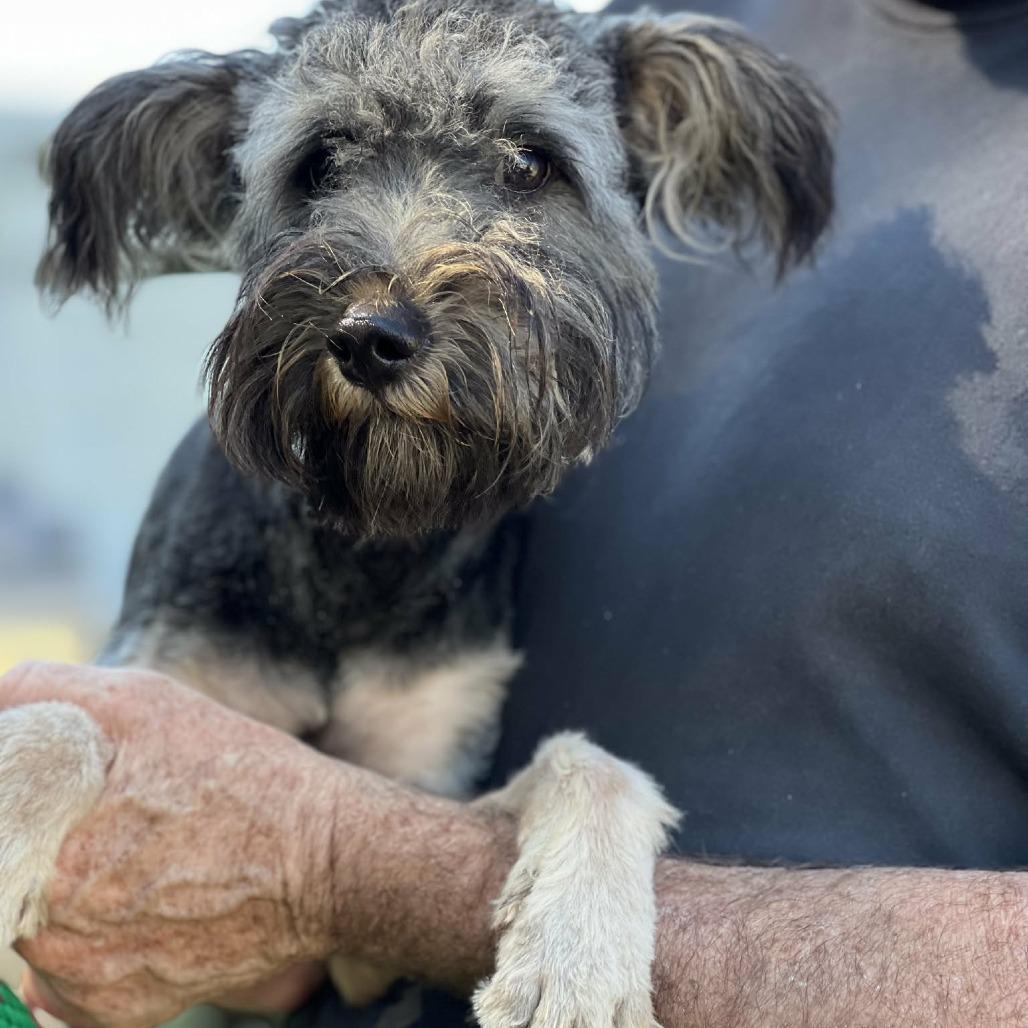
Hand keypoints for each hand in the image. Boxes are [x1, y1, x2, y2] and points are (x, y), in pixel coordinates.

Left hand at [1, 662, 339, 1027]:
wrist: (325, 859)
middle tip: (114, 820)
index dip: (20, 803)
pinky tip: (139, 904)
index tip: (61, 793)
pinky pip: (65, 983)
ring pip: (31, 931)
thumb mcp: (146, 701)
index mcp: (51, 848)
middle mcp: (54, 929)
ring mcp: (85, 979)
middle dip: (43, 844)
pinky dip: (88, 946)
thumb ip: (47, 694)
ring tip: (136, 858)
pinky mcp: (119, 1013)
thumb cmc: (240, 774)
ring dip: (61, 896)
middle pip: (6, 880)